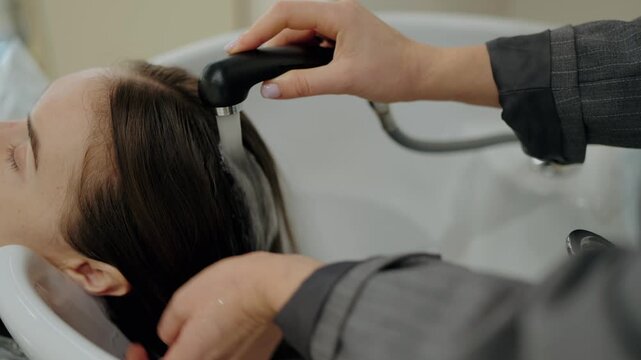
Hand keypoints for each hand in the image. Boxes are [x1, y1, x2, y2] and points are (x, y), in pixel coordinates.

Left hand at [125, 252, 322, 359]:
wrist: (272, 286)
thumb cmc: (234, 288)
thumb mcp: (183, 299)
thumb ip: (168, 326)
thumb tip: (170, 336)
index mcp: (190, 357)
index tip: (138, 349)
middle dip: (173, 352)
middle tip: (174, 335)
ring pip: (207, 359)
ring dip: (197, 349)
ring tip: (201, 325)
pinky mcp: (252, 359)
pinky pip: (227, 357)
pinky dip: (219, 348)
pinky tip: (221, 326)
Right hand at [228, 0, 498, 105]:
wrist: (421, 75)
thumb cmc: (395, 70)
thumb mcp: (344, 80)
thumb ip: (303, 85)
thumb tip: (271, 89)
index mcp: (337, 13)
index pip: (285, 13)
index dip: (258, 31)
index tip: (240, 48)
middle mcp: (336, 12)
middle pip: (288, 21)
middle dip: (265, 41)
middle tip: (247, 62)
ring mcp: (339, 23)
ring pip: (299, 32)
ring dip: (282, 51)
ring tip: (267, 72)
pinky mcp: (342, 35)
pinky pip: (311, 41)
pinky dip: (297, 56)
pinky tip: (291, 71)